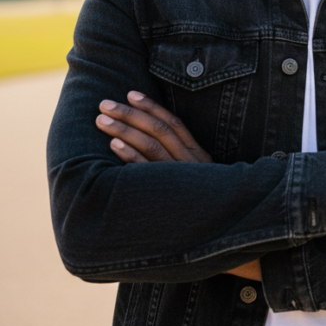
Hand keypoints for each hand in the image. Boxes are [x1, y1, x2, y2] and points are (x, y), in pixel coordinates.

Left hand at [95, 91, 258, 279]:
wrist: (224, 231)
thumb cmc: (207, 203)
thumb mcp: (201, 178)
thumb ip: (183, 160)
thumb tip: (156, 141)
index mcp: (199, 155)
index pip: (174, 124)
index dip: (152, 107)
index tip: (130, 94)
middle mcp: (191, 163)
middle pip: (159, 131)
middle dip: (131, 114)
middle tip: (105, 103)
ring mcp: (180, 178)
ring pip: (152, 146)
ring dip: (125, 130)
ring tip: (102, 120)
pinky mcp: (168, 194)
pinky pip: (147, 172)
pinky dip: (130, 156)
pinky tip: (113, 145)